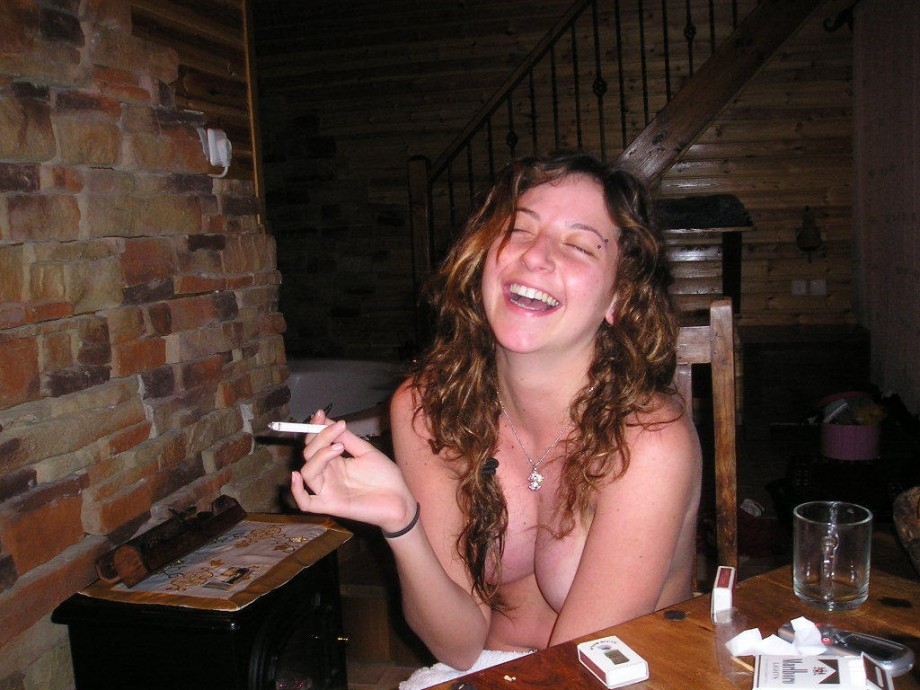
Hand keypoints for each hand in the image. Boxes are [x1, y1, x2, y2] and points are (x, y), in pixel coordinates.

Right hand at [290, 410, 416, 532]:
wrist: (400, 500)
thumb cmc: (386, 478)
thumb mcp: (366, 452)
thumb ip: (348, 439)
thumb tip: (328, 421)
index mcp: (335, 462)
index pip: (315, 444)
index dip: (315, 428)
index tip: (320, 414)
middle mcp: (328, 475)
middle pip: (309, 455)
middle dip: (319, 438)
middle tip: (338, 429)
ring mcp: (328, 490)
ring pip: (308, 472)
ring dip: (318, 456)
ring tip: (339, 447)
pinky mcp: (331, 505)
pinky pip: (306, 503)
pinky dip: (296, 491)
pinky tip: (297, 476)